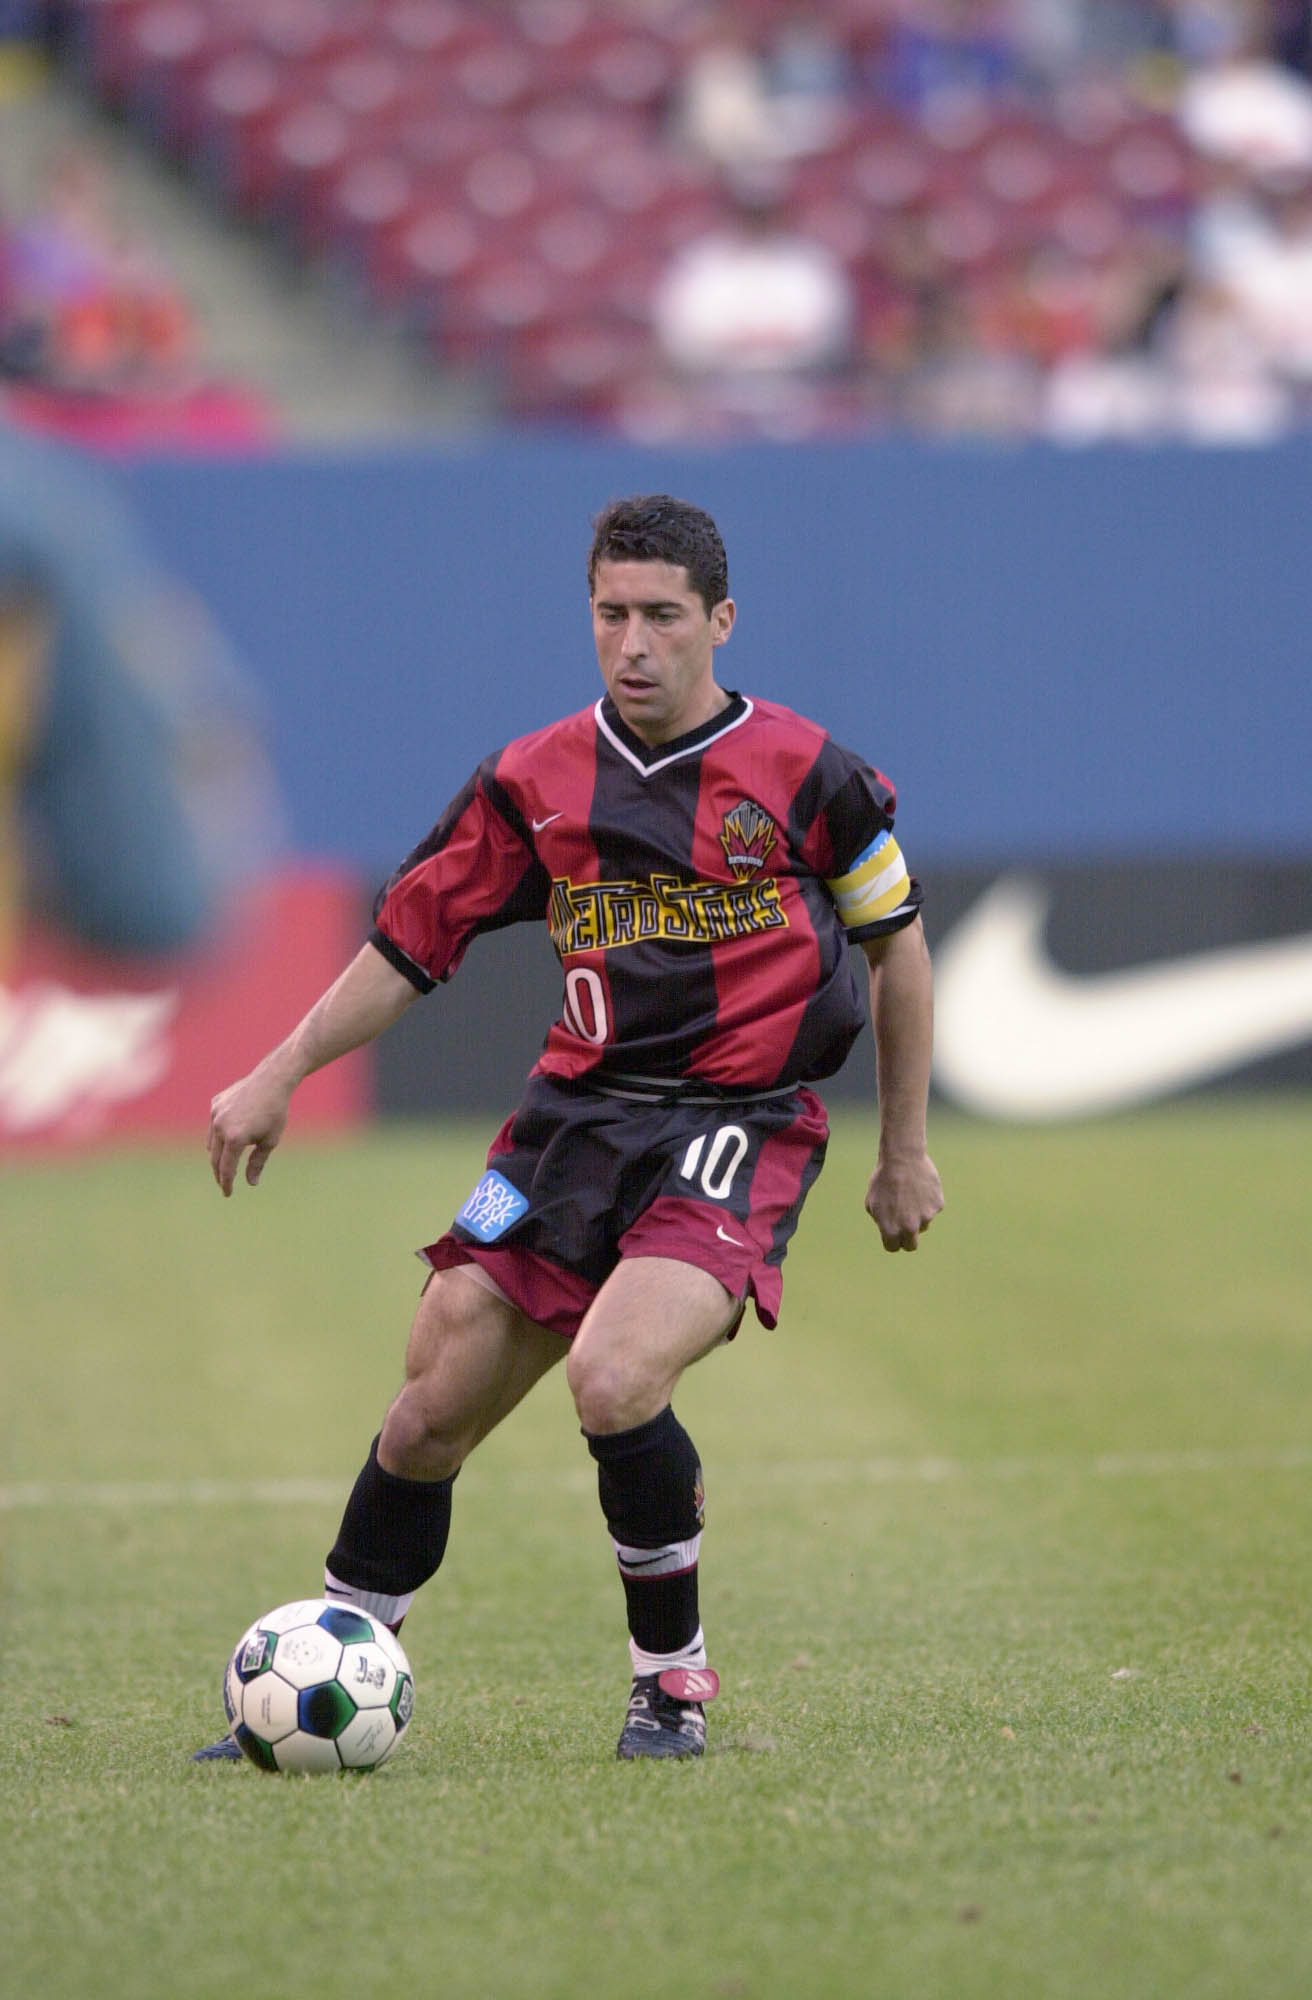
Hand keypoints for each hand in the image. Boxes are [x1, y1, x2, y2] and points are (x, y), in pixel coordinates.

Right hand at [207, 1063, 292, 1195]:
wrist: (272, 1080)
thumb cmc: (275, 1112)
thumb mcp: (270, 1141)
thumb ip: (257, 1163)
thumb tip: (251, 1183)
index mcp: (234, 1138)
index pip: (226, 1168)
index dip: (226, 1183)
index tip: (228, 1193)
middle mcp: (220, 1126)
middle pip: (215, 1158)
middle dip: (219, 1173)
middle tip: (224, 1183)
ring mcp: (215, 1114)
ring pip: (211, 1142)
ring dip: (217, 1155)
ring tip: (226, 1163)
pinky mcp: (215, 1104)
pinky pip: (213, 1125)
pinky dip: (218, 1134)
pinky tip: (227, 1138)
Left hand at [865, 1152, 943, 1252]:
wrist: (902, 1158)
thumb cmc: (883, 1179)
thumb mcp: (872, 1202)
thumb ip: (881, 1221)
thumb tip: (889, 1230)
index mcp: (890, 1229)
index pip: (893, 1247)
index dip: (892, 1241)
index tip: (893, 1235)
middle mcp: (909, 1227)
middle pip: (911, 1246)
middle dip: (907, 1239)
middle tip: (905, 1227)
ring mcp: (926, 1217)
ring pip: (923, 1224)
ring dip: (917, 1215)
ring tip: (909, 1194)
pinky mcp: (937, 1205)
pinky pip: (932, 1209)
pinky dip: (927, 1201)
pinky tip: (919, 1187)